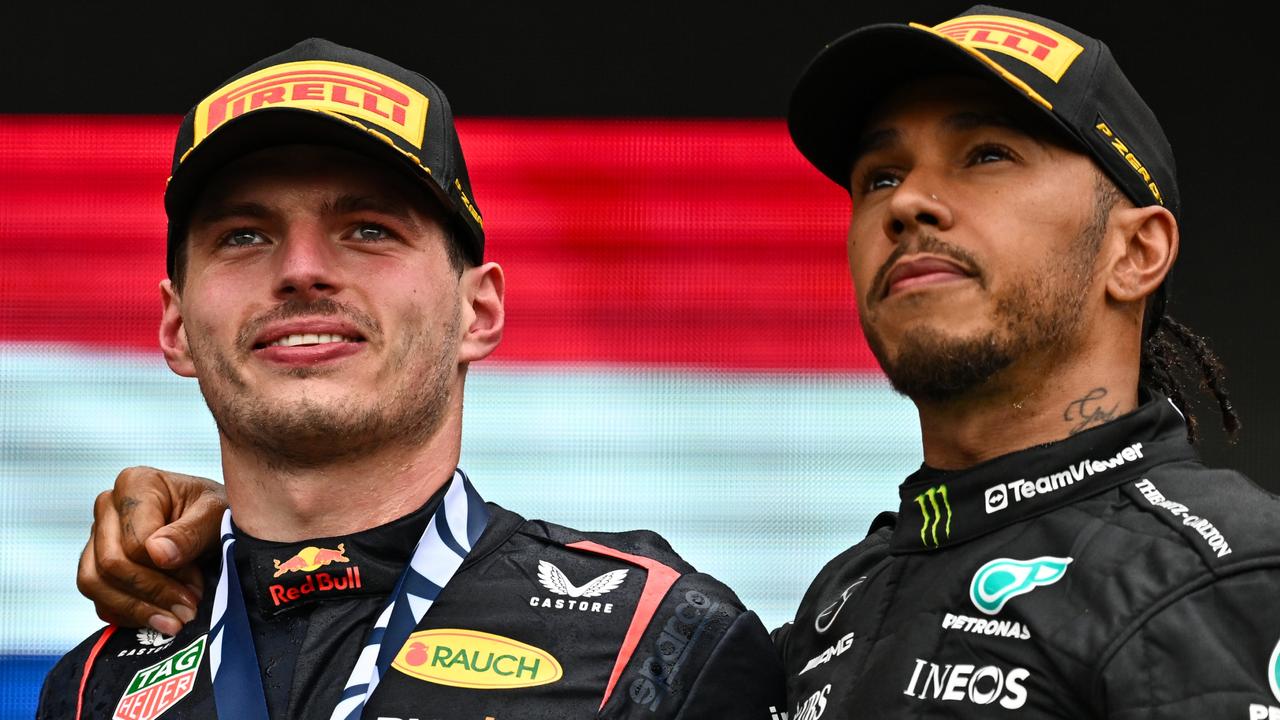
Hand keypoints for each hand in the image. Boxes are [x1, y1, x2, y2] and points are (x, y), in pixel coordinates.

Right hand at [77, 466, 225, 633]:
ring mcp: (97, 537)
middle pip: (112, 564)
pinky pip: (98, 598)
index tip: (196, 586)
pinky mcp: (97, 564)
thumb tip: (158, 554)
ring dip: (137, 610)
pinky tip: (158, 619)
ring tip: (174, 622)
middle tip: (187, 611)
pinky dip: (127, 614)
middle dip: (152, 594)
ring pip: (95, 583)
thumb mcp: (216, 515)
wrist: (214, 522)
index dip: (165, 572)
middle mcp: (108, 507)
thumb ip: (190, 532)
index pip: (135, 542)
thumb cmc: (216, 511)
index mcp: (135, 484)